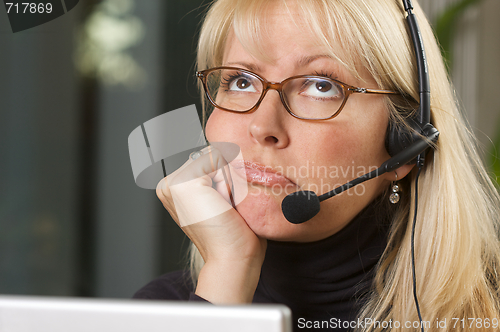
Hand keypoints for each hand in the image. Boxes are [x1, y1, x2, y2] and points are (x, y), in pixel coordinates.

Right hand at [156, 144, 266, 302]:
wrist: (232, 259)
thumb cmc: (234, 234)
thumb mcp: (224, 197)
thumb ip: (219, 172)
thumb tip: (225, 147)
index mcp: (173, 189)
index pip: (207, 160)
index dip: (225, 178)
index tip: (222, 207)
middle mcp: (167, 185)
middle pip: (211, 156)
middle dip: (227, 177)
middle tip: (223, 208)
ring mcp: (171, 183)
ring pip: (215, 157)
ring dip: (228, 179)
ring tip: (223, 207)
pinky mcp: (182, 182)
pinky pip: (217, 159)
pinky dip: (228, 180)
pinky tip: (222, 203)